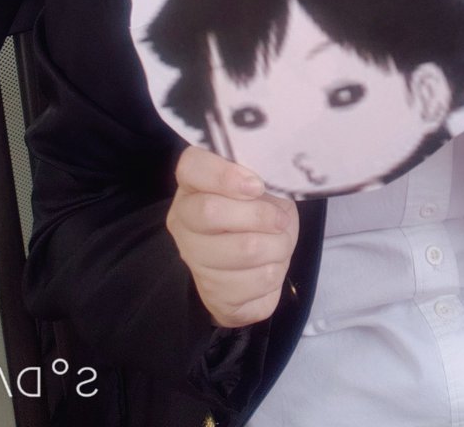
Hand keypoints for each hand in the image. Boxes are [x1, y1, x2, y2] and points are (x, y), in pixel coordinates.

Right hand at [166, 146, 298, 327]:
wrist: (258, 263)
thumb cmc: (260, 212)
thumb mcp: (262, 186)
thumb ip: (260, 176)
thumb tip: (270, 181)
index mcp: (192, 186)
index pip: (191, 167)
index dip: (224, 175)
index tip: (258, 185)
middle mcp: (183, 223)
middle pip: (211, 211)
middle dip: (259, 214)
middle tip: (280, 219)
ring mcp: (194, 262)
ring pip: (244, 250)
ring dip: (277, 246)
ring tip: (281, 243)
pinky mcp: (214, 296)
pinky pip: (256, 283)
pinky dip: (276, 272)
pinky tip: (271, 266)